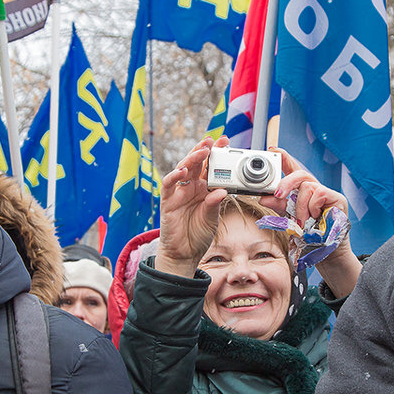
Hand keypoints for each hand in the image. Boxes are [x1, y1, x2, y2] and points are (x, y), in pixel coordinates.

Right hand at [157, 138, 227, 276]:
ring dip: (191, 158)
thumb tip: (222, 190)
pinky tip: (182, 170)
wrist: (184, 253)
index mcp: (204, 188)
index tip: (226, 141)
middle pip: (196, 163)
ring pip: (183, 169)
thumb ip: (215, 204)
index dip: (216, 153)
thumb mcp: (212, 218)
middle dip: (204, 150)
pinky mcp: (168, 201)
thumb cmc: (199, 234)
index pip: (210, 166)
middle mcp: (191, 187)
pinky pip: (168, 185)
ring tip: (202, 151)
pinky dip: (174, 176)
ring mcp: (178, 192)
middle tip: (214, 140)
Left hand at [259, 148, 348, 228]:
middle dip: (287, 182)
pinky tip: (316, 216)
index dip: (285, 158)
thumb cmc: (308, 232)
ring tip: (302, 219)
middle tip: (278, 194)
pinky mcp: (337, 198)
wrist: (325, 249)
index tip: (273, 149)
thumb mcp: (288, 217)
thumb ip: (278, 205)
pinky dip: (313, 206)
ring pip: (307, 186)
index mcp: (302, 191)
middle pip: (300, 173)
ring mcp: (327, 192)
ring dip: (300, 205)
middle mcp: (314, 188)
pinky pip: (319, 193)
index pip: (293, 169)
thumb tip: (263, 197)